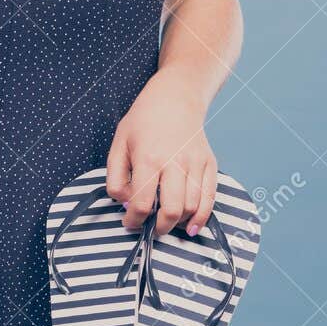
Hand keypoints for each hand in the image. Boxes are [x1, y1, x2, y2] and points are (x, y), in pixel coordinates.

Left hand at [106, 72, 217, 236]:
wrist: (175, 97)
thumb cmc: (144, 121)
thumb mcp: (118, 145)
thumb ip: (116, 178)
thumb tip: (126, 203)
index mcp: (148, 158)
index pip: (142, 203)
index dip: (134, 220)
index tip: (130, 221)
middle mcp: (175, 163)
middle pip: (171, 211)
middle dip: (159, 228)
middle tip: (151, 228)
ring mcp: (195, 163)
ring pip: (191, 208)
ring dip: (178, 223)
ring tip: (167, 222)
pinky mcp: (210, 163)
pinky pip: (209, 198)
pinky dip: (201, 217)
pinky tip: (190, 226)